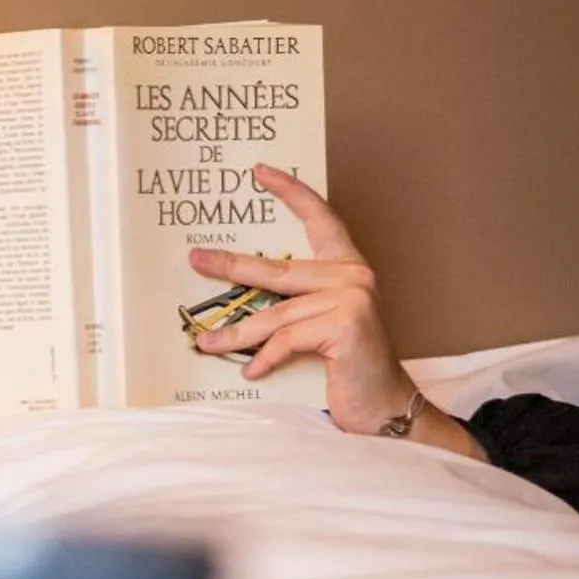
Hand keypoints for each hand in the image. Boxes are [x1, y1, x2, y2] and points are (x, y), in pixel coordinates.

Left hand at [188, 166, 477, 455]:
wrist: (383, 406)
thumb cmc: (346, 367)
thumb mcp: (317, 327)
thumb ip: (291, 306)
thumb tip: (234, 301)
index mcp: (347, 268)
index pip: (320, 218)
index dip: (292, 192)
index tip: (260, 172)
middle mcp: (353, 276)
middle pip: (278, 268)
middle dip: (231, 265)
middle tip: (195, 259)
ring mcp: (352, 298)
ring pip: (276, 313)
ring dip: (236, 332)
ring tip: (206, 342)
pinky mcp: (346, 325)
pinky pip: (288, 339)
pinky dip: (266, 357)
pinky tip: (251, 372)